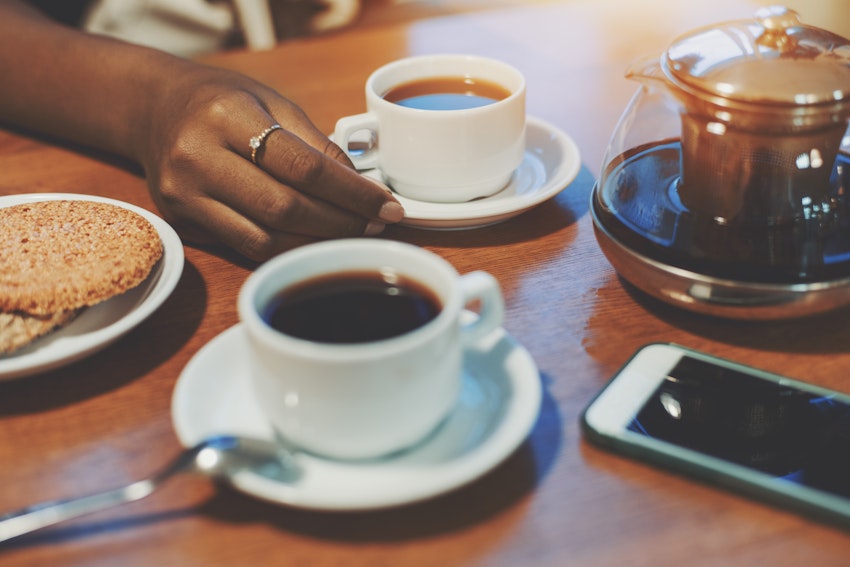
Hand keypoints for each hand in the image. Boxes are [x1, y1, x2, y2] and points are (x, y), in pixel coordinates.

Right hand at [138, 64, 402, 260]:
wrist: (154, 110)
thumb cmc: (221, 102)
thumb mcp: (272, 103)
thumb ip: (317, 144)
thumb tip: (364, 189)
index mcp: (226, 117)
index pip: (304, 167)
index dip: (353, 194)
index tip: (388, 207)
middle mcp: (198, 158)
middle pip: (286, 208)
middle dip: (341, 222)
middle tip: (374, 225)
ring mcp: (184, 195)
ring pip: (266, 239)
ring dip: (318, 243)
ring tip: (351, 236)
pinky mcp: (182, 223)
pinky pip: (246, 248)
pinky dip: (288, 249)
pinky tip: (314, 242)